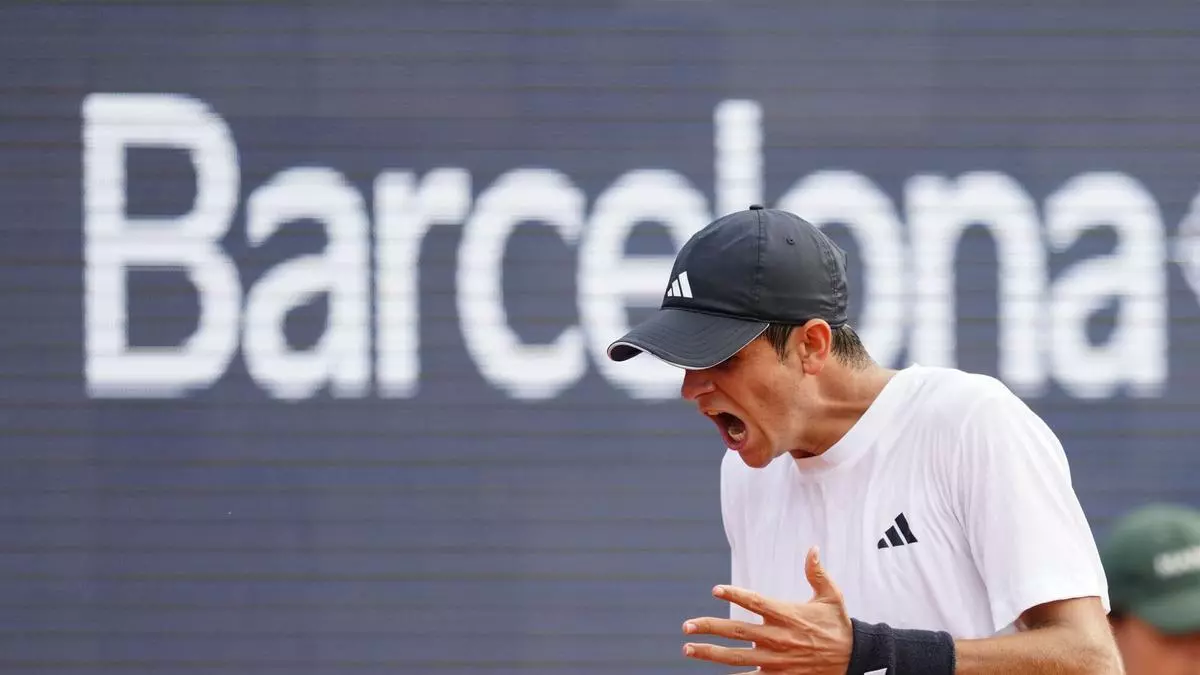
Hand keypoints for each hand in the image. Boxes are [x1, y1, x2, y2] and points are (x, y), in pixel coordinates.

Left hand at [681, 546, 853, 673]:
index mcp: (787, 614)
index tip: (715, 590)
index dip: (735, 595)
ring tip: (688, 649)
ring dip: (710, 654)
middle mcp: (778, 638)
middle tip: (686, 627)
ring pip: (737, 658)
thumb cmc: (839, 624)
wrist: (854, 658)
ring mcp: (776, 660)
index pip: (755, 602)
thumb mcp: (831, 596)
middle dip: (709, 628)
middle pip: (737, 632)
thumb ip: (817, 573)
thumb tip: (813, 548)